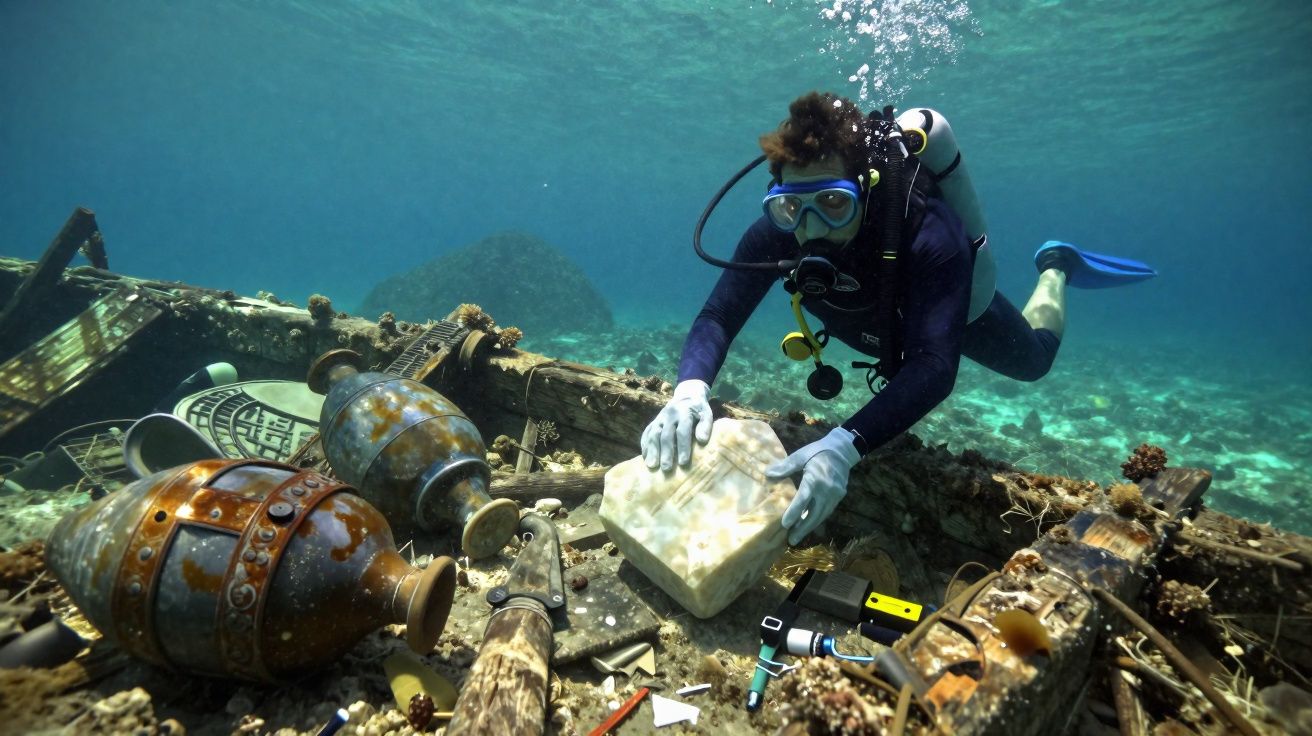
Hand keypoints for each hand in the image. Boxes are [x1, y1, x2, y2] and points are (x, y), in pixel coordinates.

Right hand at [640, 379, 712, 470]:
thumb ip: (705, 426)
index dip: (683, 447)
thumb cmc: (698, 410)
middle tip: (667, 469)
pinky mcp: (653, 422)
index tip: (684, 462)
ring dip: (652, 450)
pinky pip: (646, 433)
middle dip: (666, 452)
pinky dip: (645, 446)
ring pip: (653, 434)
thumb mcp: (706, 414)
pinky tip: (645, 458)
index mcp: (684, 412)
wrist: (686, 395)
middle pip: (666, 435)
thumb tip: (702, 440)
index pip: (682, 431)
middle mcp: (669, 415)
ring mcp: (659, 418)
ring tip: (652, 466)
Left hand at [766, 427, 861, 545]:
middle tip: (791, 541)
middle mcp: (827, 490)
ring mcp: (835, 495)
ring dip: (809, 526)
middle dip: (802, 528)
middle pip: (814, 514)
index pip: (803, 499)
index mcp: (816, 479)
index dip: (794, 513)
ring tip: (797, 536)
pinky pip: (827, 511)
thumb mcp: (801, 455)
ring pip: (821, 515)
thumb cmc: (818, 452)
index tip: (785, 524)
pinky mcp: (839, 497)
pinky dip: (817, 519)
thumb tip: (768, 473)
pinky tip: (807, 525)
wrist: (842, 450)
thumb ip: (785, 466)